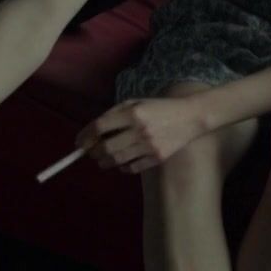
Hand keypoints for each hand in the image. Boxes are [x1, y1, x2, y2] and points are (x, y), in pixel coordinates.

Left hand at [76, 96, 207, 173]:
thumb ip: (115, 113)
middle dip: (94, 152)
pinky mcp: (157, 157)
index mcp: (133, 112)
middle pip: (106, 148)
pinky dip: (123, 168)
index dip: (85, 136)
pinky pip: (132, 168)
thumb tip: (93, 131)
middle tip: (92, 152)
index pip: (100, 127)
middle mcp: (139, 129)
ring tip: (103, 159)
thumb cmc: (161, 107)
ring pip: (117, 160)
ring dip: (105, 162)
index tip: (79, 143)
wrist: (192, 116)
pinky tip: (122, 163)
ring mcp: (149, 145)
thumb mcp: (137, 102)